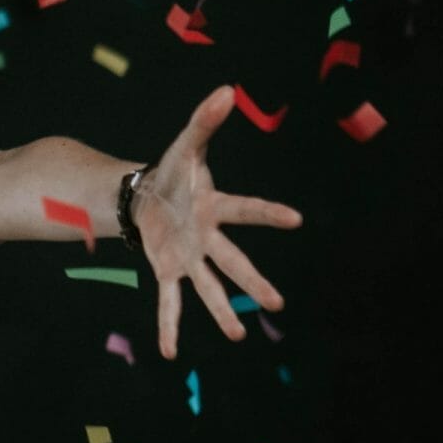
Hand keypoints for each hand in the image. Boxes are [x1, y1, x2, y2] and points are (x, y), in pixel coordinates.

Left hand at [134, 86, 303, 359]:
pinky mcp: (169, 272)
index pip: (245, 209)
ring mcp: (190, 258)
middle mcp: (208, 238)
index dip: (268, 213)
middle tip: (276, 302)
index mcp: (216, 207)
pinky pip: (169, 302)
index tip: (295, 219)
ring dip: (221, 312)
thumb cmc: (174, 173)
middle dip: (253, 281)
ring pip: (209, 288)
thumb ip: (203, 121)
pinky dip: (169, 326)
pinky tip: (170, 352)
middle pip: (234, 262)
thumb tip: (226, 89)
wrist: (147, 197)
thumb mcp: (184, 146)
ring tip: (237, 336)